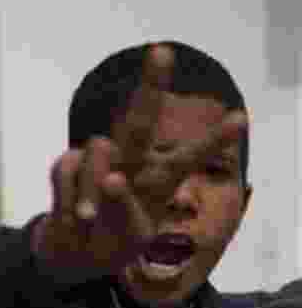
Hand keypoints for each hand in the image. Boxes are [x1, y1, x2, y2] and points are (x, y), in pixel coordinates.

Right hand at [32, 43, 246, 282]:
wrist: (71, 255)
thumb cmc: (112, 243)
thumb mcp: (129, 236)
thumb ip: (124, 206)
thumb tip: (109, 177)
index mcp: (158, 179)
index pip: (188, 157)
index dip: (213, 139)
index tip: (240, 118)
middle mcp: (132, 161)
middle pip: (141, 121)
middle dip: (152, 85)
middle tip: (162, 52)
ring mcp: (98, 160)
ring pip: (99, 151)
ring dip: (92, 187)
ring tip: (88, 219)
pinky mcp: (67, 163)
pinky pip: (67, 170)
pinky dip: (70, 196)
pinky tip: (73, 216)